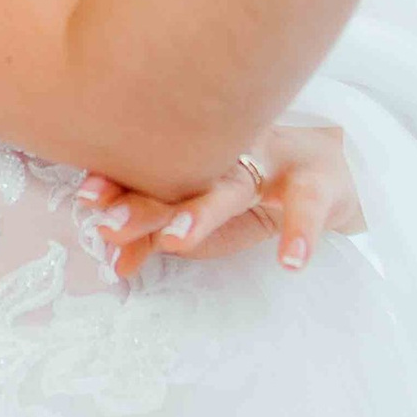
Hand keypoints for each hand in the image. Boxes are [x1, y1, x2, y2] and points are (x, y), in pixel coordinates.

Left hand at [79, 121, 363, 282]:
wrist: (332, 168)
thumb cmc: (255, 190)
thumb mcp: (206, 213)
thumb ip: (158, 235)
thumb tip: (115, 265)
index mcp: (197, 156)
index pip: (152, 168)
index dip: (118, 181)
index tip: (85, 198)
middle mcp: (229, 151)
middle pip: (183, 174)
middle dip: (145, 201)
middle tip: (111, 225)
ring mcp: (272, 163)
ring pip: (234, 185)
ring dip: (203, 212)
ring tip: (176, 241)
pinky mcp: (318, 183)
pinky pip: (308, 206)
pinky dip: (300, 233)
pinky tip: (291, 262)